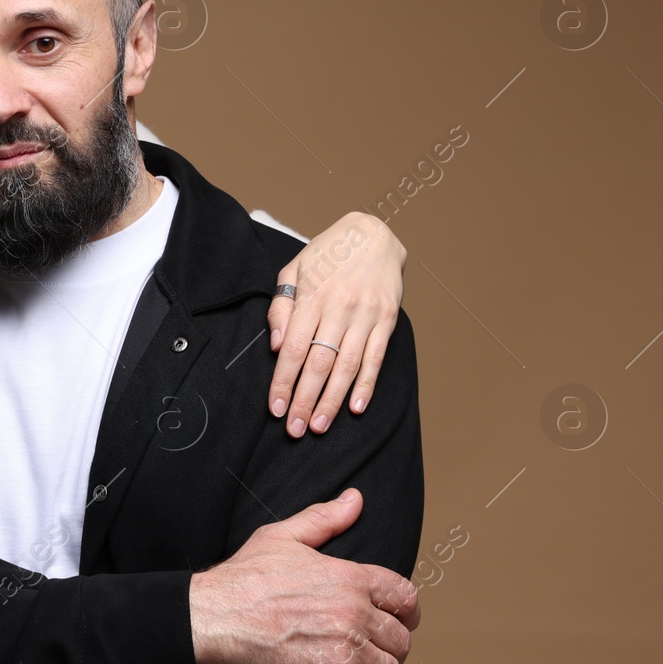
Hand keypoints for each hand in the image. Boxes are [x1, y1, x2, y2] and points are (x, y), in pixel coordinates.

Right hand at [188, 488, 419, 663]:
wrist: (214, 617)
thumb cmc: (242, 579)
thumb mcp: (281, 536)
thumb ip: (323, 518)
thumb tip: (354, 500)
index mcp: (348, 576)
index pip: (403, 595)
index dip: (408, 612)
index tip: (402, 622)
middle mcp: (354, 610)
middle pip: (400, 638)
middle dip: (392, 649)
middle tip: (375, 655)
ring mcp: (346, 645)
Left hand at [267, 212, 405, 436]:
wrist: (372, 234)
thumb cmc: (326, 255)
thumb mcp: (293, 270)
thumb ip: (282, 307)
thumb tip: (278, 346)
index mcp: (312, 296)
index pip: (294, 348)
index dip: (283, 381)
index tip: (275, 407)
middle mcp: (340, 307)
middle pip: (320, 363)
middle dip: (305, 400)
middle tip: (294, 429)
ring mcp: (366, 315)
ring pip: (348, 366)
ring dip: (333, 400)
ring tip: (318, 425)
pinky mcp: (387, 320)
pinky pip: (376, 358)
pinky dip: (367, 385)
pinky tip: (356, 407)